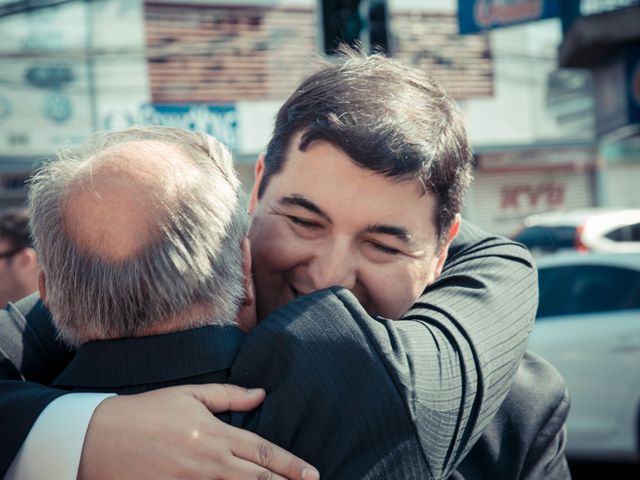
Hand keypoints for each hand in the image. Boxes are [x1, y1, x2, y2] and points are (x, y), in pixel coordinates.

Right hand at [78, 384, 319, 479]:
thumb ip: (229, 396)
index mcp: (214, 434)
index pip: (261, 451)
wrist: (99, 437)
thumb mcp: (190, 394)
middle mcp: (207, 462)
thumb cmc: (148, 411)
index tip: (312, 474)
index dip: (290, 465)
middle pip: (256, 479)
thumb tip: (261, 393)